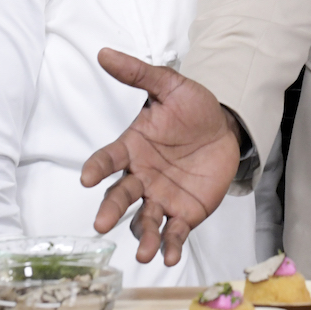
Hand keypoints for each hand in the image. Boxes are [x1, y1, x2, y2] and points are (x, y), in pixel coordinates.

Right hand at [80, 48, 240, 266]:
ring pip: (145, 220)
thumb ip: (138, 73)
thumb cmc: (192, 108)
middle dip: (110, 210)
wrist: (225, 128)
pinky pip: (174, 232)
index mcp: (132, 147)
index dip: (96, 168)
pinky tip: (171, 256)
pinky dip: (171, 245)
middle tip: (99, 223)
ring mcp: (160, 197)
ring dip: (143, 237)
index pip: (108, 158)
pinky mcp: (183, 213)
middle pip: (121, 195)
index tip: (86, 177)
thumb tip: (104, 53)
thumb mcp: (169, 86)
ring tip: (145, 251)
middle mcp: (140, 176)